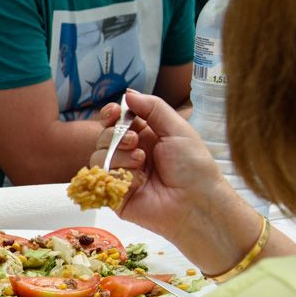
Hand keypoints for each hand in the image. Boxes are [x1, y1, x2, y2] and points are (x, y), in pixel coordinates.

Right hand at [94, 90, 228, 238]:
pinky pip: (102, 178)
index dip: (111, 114)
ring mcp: (121, 175)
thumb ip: (153, 108)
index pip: (117, 121)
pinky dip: (118, 175)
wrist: (197, 203)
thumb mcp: (178, 129)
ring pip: (98, 156)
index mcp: (146, 137)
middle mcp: (131, 154)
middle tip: (135, 141)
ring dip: (118, 155)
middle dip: (115, 135)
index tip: (113, 112)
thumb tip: (127, 93)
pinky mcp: (114, 195)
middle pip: (103, 136)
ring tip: (141, 162)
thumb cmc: (194, 167)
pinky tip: (138, 181)